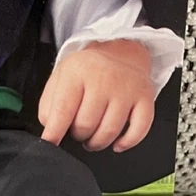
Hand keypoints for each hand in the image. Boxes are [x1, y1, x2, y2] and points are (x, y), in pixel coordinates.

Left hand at [38, 39, 154, 152]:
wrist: (121, 51)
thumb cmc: (88, 69)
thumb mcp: (61, 76)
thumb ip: (50, 103)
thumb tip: (50, 129)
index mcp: (77, 72)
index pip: (63, 109)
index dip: (54, 131)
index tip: (50, 143)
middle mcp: (103, 79)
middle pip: (86, 124)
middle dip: (78, 135)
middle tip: (77, 131)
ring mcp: (126, 89)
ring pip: (109, 131)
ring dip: (97, 143)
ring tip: (92, 138)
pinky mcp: (145, 98)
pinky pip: (138, 131)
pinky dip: (126, 143)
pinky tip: (117, 144)